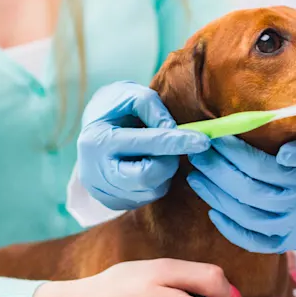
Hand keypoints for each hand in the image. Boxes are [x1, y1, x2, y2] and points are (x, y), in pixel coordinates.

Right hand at [77, 81, 209, 210]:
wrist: (92, 128)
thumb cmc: (115, 108)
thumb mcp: (132, 95)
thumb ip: (154, 110)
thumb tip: (175, 131)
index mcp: (98, 140)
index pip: (146, 144)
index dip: (178, 141)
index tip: (203, 141)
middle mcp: (95, 171)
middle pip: (147, 176)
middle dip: (168, 162)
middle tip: (173, 148)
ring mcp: (101, 190)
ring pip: (150, 190)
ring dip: (163, 172)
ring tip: (153, 153)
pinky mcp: (111, 202)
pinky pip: (145, 197)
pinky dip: (154, 182)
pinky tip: (145, 165)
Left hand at [187, 126, 295, 253]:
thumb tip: (283, 155)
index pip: (257, 167)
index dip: (231, 153)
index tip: (212, 138)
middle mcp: (294, 208)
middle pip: (245, 191)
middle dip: (216, 172)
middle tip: (197, 155)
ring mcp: (290, 229)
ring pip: (244, 216)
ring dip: (216, 197)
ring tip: (197, 178)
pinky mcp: (288, 242)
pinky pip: (254, 241)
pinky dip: (231, 230)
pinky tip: (213, 212)